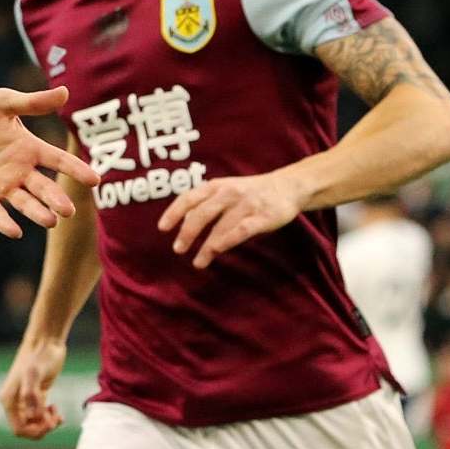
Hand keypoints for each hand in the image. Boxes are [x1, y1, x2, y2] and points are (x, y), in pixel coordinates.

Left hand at [0, 87, 96, 238]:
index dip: (76, 169)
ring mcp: (1, 186)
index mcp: (29, 148)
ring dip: (37, 213)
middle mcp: (20, 170)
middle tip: (69, 210)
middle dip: (56, 199)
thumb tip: (66, 92)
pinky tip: (15, 231)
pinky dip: (4, 223)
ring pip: (24, 203)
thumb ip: (32, 103)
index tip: (95, 180)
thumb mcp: (2, 102)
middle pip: (44, 188)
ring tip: (51, 221)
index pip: (58, 160)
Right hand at [1, 337, 68, 439]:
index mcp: (9, 399)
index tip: (49, 423)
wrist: (47, 341)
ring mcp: (25, 399)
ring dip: (47, 425)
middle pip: (26, 429)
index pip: (18, 429)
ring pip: (33, 424)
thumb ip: (31, 395)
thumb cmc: (40, 356)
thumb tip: (32, 416)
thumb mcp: (35, 374)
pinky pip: (39, 416)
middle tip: (55, 419)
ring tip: (57, 414)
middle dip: (41, 429)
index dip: (34, 432)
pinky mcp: (36, 395)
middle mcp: (14, 401)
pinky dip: (49, 419)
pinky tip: (58, 413)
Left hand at [157, 169, 304, 268]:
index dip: (174, 212)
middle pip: (202, 213)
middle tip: (178, 249)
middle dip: (188, 233)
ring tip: (198, 263)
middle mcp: (228, 193)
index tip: (162, 228)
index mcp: (216, 186)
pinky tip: (217, 251)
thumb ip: (205, 204)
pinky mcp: (262, 217)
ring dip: (207, 246)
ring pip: (221, 226)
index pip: (189, 197)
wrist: (287, 186)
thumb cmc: (249, 192)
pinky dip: (227, 240)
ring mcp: (246, 204)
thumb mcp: (225, 190)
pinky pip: (242, 230)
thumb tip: (182, 223)